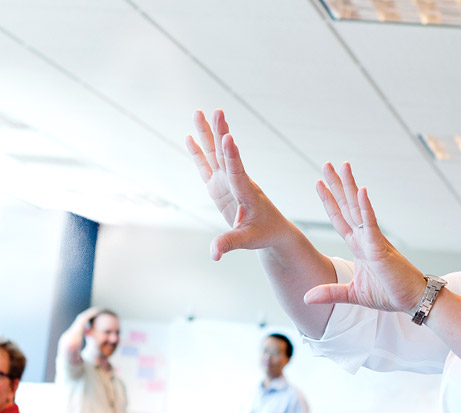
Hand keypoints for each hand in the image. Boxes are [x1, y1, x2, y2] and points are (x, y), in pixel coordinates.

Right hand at [186, 109, 297, 260]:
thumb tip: (213, 254)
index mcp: (246, 193)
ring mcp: (228, 182)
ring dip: (208, 134)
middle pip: (225, 154)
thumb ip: (229, 243)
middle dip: (220, 133)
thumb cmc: (263, 234)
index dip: (232, 155)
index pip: (238, 172)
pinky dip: (198, 152)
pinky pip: (207, 166)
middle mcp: (237, 182)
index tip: (228, 137)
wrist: (272, 230)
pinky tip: (189, 137)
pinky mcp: (220, 187)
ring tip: (199, 112)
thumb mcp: (247, 240)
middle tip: (216, 111)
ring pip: (216, 154)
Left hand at [303, 162, 427, 313]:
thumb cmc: (389, 294)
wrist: (413, 301)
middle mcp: (365, 238)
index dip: (328, 201)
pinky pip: (371, 224)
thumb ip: (330, 293)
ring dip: (349, 187)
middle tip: (326, 164)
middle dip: (335, 185)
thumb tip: (306, 298)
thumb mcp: (352, 294)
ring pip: (358, 208)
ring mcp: (373, 240)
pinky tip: (360, 191)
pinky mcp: (381, 248)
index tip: (319, 183)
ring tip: (343, 166)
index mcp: (358, 246)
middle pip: (346, 206)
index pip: (339, 218)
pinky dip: (365, 208)